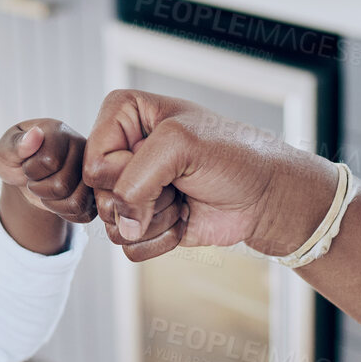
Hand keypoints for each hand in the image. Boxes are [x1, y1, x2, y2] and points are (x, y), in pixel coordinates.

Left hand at [0, 119, 95, 222]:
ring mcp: (90, 172)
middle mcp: (82, 150)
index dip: (31, 171)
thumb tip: (35, 134)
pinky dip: (65, 214)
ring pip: (76, 202)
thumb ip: (17, 143)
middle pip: (62, 185)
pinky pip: (85, 214)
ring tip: (45, 191)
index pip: (49, 161)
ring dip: (52, 204)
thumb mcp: (6, 149)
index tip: (26, 163)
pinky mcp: (94, 193)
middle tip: (34, 179)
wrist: (24, 174)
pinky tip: (56, 201)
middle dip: (39, 189)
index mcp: (60, 133)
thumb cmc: (16, 158)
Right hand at [83, 89, 336, 261]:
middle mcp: (121, 151)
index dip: (128, 170)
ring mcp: (131, 189)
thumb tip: (122, 227)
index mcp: (123, 115)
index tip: (166, 158)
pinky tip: (184, 217)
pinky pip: (129, 246)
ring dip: (156, 219)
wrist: (265, 193)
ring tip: (182, 197)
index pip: (95, 161)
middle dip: (144, 197)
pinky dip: (161, 239)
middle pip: (100, 196)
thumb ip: (136, 179)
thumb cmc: (233, 155)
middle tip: (179, 181)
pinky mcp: (143, 222)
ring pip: (113, 224)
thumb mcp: (181, 145)